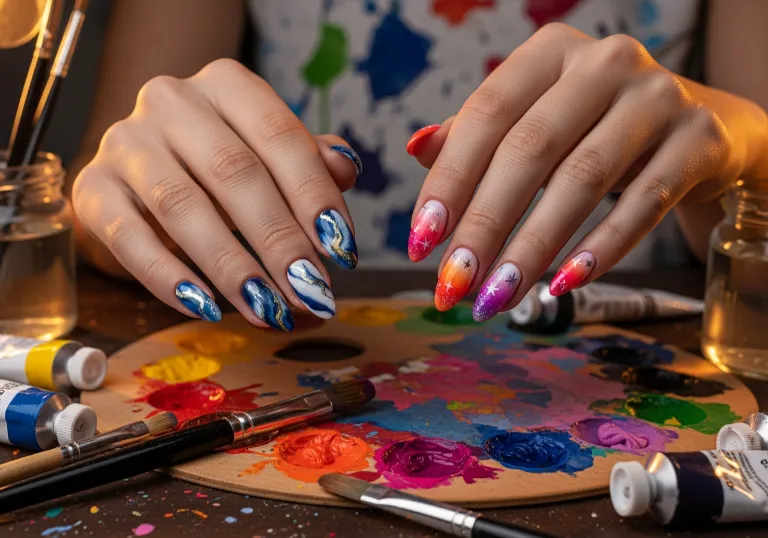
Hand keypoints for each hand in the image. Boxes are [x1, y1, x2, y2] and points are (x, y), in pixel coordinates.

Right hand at [73, 59, 361, 329]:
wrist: (142, 170)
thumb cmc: (221, 164)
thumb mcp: (269, 155)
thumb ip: (309, 162)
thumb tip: (345, 169)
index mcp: (227, 84)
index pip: (280, 136)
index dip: (315, 196)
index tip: (342, 250)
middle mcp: (172, 101)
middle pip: (234, 173)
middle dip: (279, 240)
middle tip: (310, 291)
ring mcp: (126, 142)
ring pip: (183, 206)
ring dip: (231, 266)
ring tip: (269, 310)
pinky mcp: (92, 188)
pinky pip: (130, 238)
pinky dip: (170, 278)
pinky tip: (207, 309)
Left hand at [406, 23, 764, 319]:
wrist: (697, 127)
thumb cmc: (595, 127)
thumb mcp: (535, 119)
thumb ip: (476, 133)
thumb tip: (416, 147)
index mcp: (549, 53)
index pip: (485, 116)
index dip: (448, 181)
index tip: (421, 241)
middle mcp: (604, 64)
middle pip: (529, 150)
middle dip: (484, 226)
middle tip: (454, 284)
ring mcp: (657, 98)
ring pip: (582, 180)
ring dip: (532, 248)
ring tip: (498, 296)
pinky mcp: (699, 140)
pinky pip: (644, 204)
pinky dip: (600, 249)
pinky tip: (564, 284)